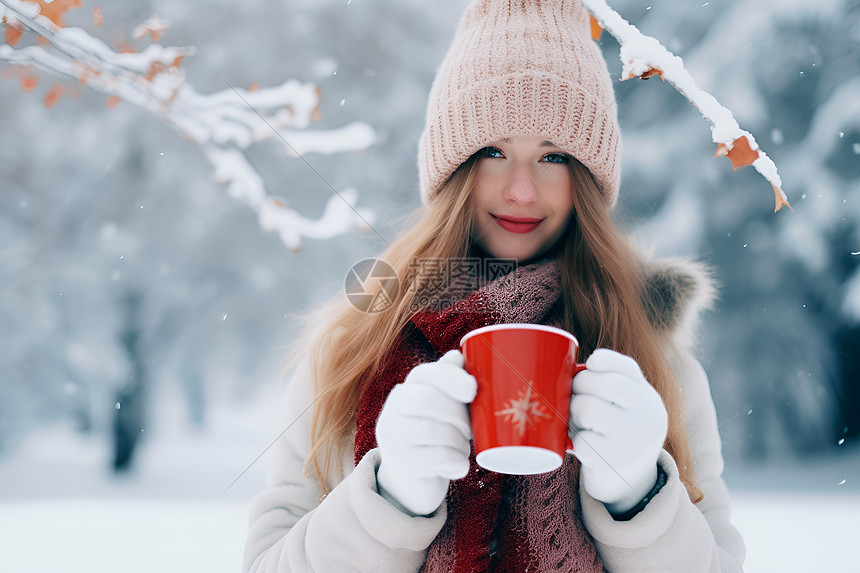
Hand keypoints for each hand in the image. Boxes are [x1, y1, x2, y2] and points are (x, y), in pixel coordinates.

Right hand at [375, 349, 476, 515]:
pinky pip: (437, 458)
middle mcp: (392, 410)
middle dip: (458, 415)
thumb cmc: (436, 437)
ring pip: (435, 431)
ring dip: (460, 443)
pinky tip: (458, 467)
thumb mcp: (444, 407)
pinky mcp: (400, 464)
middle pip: (426, 400)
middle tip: (470, 430)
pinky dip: (457, 463)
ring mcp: (392, 438)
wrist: (413, 483)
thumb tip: (458, 356)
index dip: (450, 378)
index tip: (472, 390)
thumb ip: (449, 381)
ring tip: (462, 449)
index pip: (423, 374)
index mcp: (405, 390)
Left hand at [569, 348, 667, 513]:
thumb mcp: (628, 409)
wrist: (631, 485)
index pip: (627, 369)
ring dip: (572, 414)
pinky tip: (581, 446)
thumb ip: (613, 382)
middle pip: (601, 384)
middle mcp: (647, 417)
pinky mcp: (612, 462)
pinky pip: (581, 439)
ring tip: (577, 423)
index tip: (590, 363)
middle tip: (572, 398)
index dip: (606, 361)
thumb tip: (571, 365)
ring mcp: (632, 440)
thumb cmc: (619, 434)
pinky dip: (574, 441)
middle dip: (577, 386)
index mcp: (649, 399)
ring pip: (587, 408)